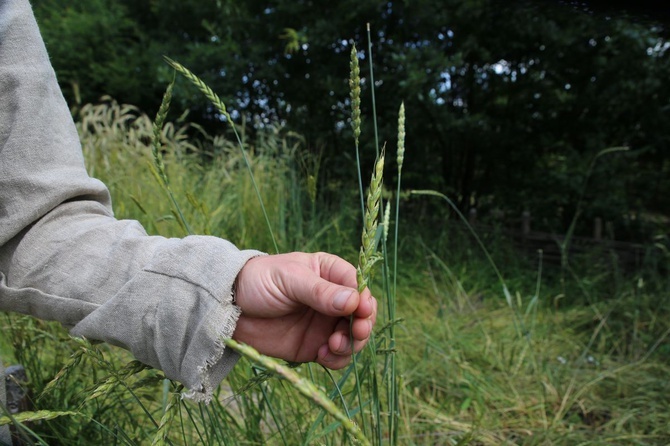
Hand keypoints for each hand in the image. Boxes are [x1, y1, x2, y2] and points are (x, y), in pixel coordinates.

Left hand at [232, 252, 376, 368]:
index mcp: (330, 273)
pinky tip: (322, 355)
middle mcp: (333, 299)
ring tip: (333, 346)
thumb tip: (354, 300)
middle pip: (363, 314)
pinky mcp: (314, 346)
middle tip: (355, 333)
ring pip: (354, 337)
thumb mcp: (289, 279)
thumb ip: (320, 292)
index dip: (365, 299)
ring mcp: (325, 324)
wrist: (229, 308)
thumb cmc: (259, 281)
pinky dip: (336, 359)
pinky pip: (337, 356)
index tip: (362, 311)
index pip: (358, 285)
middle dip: (363, 325)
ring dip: (351, 344)